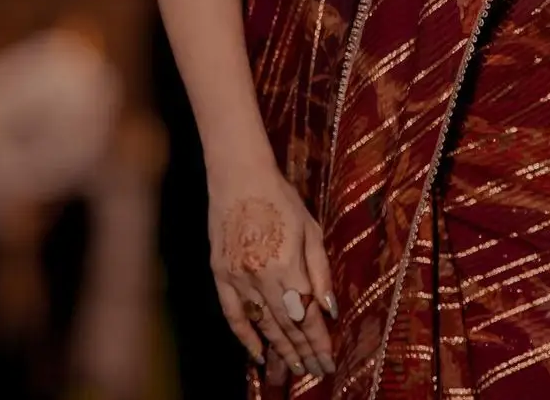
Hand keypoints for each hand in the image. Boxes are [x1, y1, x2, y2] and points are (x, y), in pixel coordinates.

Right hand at [208, 166, 338, 381]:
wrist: (239, 176)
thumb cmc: (280, 197)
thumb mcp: (310, 228)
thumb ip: (319, 270)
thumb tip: (329, 308)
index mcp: (288, 265)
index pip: (307, 315)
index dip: (319, 341)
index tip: (328, 361)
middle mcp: (262, 278)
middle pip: (286, 325)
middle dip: (303, 351)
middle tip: (315, 372)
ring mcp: (238, 278)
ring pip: (262, 324)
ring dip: (280, 349)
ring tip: (294, 370)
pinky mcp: (220, 275)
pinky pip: (233, 315)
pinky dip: (245, 337)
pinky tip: (258, 354)